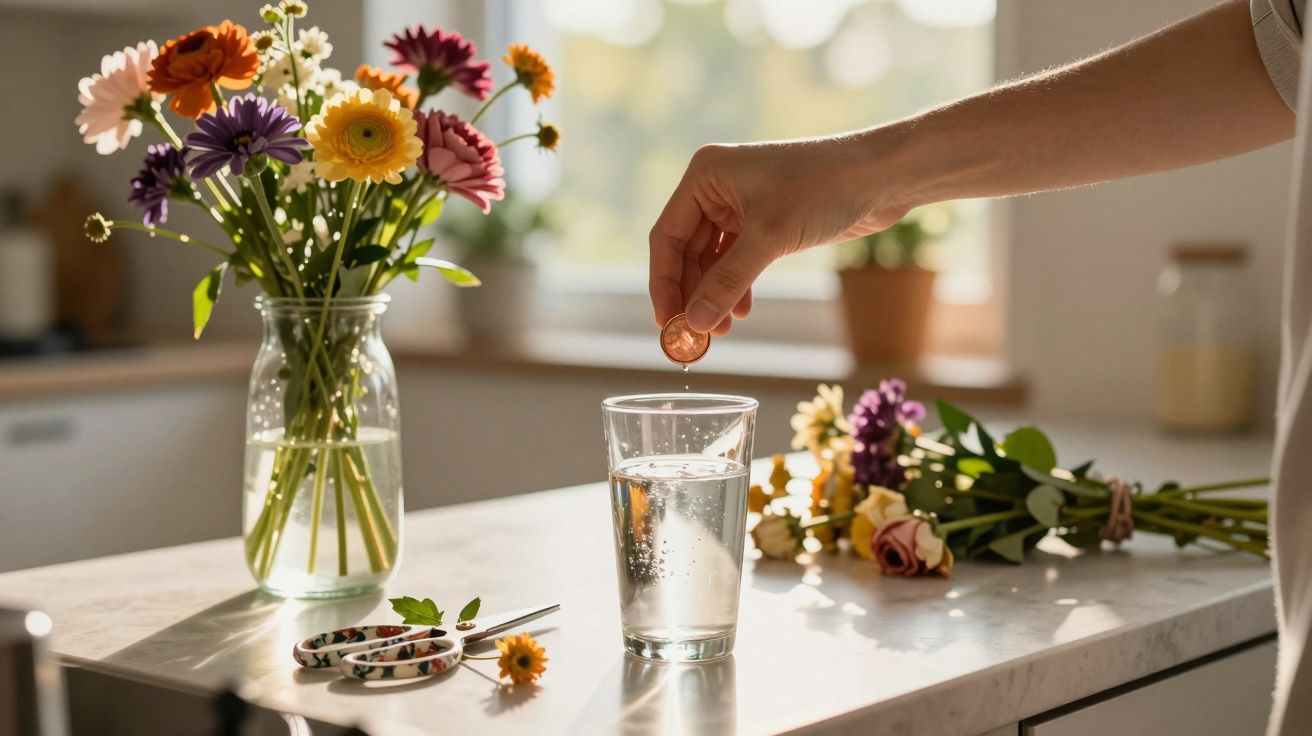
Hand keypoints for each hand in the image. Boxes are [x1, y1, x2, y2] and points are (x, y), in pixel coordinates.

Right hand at [648, 134, 910, 333]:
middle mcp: (717, 187)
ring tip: (721, 331)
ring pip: (711, 259)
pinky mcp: (765, 220)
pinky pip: (736, 259)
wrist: (881, 176)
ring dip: (713, 294)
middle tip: (693, 335)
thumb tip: (695, 323)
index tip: (666, 322)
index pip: (667, 236)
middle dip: (691, 293)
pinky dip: (735, 286)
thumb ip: (727, 282)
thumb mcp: (770, 238)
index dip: (664, 282)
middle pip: (686, 251)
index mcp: (705, 175)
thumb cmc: (825, 188)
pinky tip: (740, 311)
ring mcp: (740, 204)